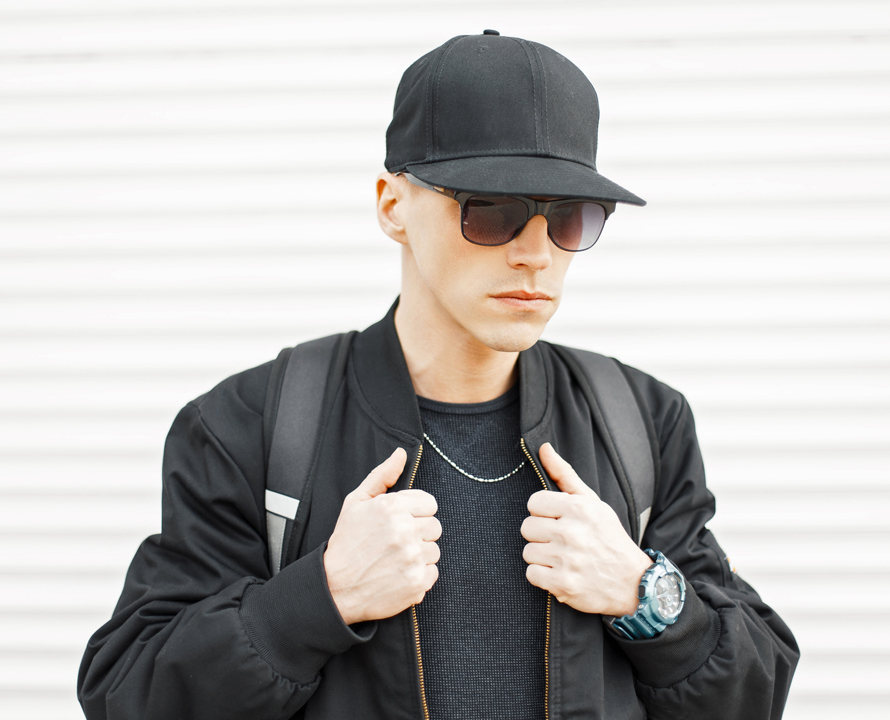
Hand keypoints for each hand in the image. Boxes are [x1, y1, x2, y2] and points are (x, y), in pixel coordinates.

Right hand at [324, 447, 440, 624]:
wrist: (335, 587)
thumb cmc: (346, 542)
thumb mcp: (357, 502)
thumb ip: (382, 476)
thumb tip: (401, 454)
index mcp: (392, 508)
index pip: (430, 503)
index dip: (416, 512)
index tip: (402, 521)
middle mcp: (405, 531)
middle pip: (435, 527)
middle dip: (418, 533)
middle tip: (395, 542)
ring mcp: (412, 558)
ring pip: (434, 551)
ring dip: (419, 555)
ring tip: (394, 559)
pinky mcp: (417, 582)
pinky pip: (432, 573)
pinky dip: (418, 576)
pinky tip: (398, 574)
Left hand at [521, 443, 650, 615]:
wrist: (634, 583)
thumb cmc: (609, 538)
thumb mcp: (593, 502)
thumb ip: (565, 474)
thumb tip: (543, 447)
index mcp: (578, 508)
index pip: (533, 502)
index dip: (543, 512)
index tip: (557, 520)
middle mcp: (571, 532)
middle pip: (527, 527)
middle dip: (541, 535)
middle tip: (561, 541)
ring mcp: (566, 560)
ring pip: (528, 551)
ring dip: (542, 557)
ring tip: (562, 558)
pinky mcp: (563, 584)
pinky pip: (531, 574)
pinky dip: (543, 577)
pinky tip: (560, 573)